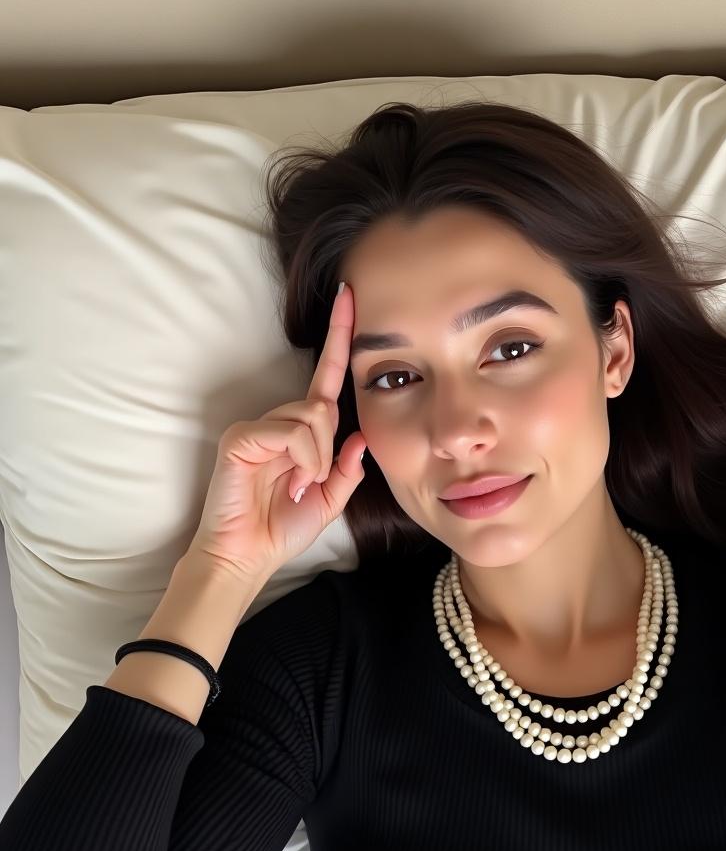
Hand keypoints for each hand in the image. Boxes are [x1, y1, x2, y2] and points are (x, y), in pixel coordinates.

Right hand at [185, 283, 365, 584]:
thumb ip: (348, 466)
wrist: (249, 555)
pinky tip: (290, 482)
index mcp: (304, 432)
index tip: (350, 295)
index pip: (327, 377)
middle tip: (310, 483)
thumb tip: (358, 434)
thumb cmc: (284, 526)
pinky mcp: (242, 436)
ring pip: (312, 417)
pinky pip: (291, 432)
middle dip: (329, 449)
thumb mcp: (332, 497)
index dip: (339, 337)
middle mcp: (281, 421)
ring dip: (317, 459)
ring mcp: (259, 425)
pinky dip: (302, 460)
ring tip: (297, 485)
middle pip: (326, 405)